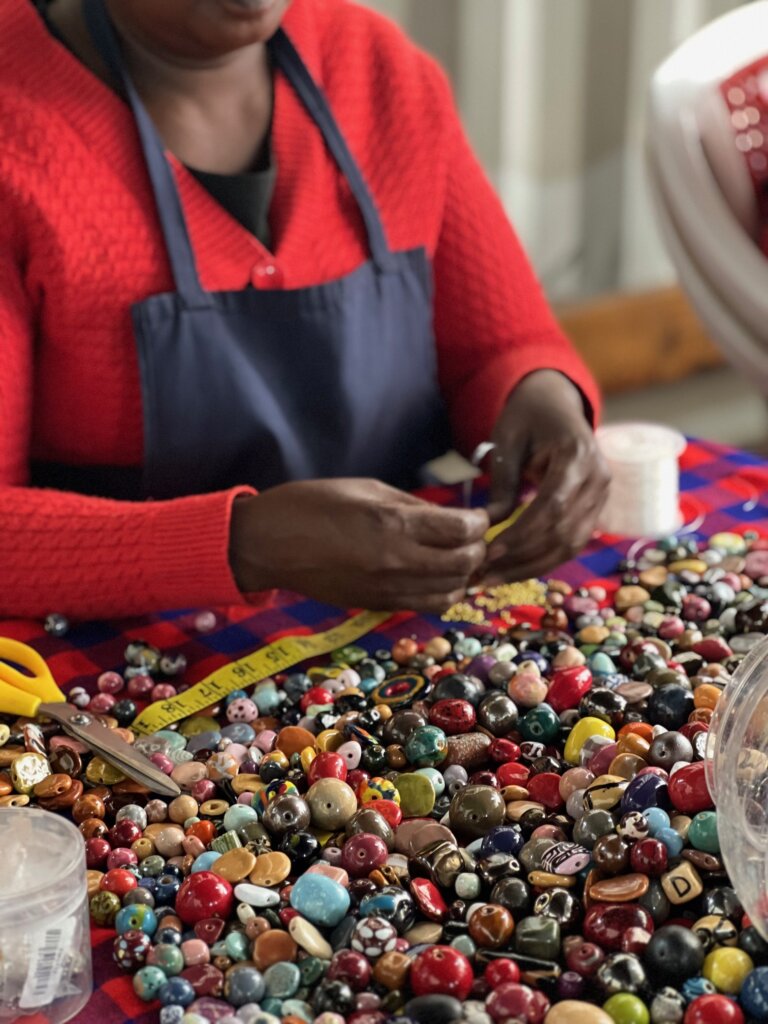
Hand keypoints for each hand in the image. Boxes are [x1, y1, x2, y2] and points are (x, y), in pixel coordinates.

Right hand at [230, 478, 489, 612]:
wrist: (269, 544)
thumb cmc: (313, 504)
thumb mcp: (367, 488)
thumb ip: (412, 506)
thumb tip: (450, 517)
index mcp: (394, 525)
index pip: (464, 531)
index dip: (479, 522)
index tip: (475, 515)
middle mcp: (397, 561)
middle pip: (465, 564)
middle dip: (477, 548)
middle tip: (470, 536)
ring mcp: (388, 589)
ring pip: (452, 592)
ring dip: (462, 575)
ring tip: (455, 558)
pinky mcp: (377, 605)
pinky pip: (427, 605)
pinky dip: (442, 592)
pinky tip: (436, 576)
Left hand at [479, 370, 609, 583]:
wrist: (556, 403)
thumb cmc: (528, 416)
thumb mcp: (507, 440)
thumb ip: (502, 482)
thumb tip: (490, 524)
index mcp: (579, 453)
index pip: (553, 504)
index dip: (522, 533)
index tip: (489, 551)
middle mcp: (599, 478)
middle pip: (564, 531)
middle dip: (522, 558)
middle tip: (482, 574)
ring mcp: (601, 497)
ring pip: (570, 545)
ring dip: (530, 567)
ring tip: (493, 579)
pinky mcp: (594, 510)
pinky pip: (571, 544)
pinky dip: (541, 561)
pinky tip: (511, 570)